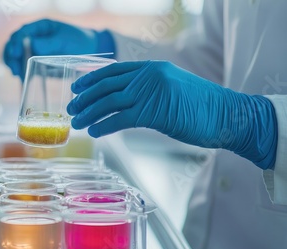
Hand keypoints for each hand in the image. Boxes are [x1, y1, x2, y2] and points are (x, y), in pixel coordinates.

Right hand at [3, 19, 114, 79]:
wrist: (88, 50)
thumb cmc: (77, 40)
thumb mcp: (63, 40)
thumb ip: (48, 42)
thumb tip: (31, 44)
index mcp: (38, 28)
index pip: (21, 33)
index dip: (16, 43)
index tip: (16, 53)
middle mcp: (32, 38)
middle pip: (13, 45)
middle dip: (10, 56)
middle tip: (14, 68)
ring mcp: (32, 51)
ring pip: (14, 56)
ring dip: (12, 64)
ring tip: (17, 73)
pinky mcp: (35, 63)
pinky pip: (22, 66)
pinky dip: (19, 71)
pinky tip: (21, 77)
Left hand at [67, 61, 277, 168]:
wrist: (228, 115)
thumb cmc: (201, 107)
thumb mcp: (171, 89)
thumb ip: (148, 90)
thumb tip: (124, 103)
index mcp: (152, 67)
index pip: (113, 70)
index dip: (91, 79)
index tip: (77, 88)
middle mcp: (149, 76)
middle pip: (106, 86)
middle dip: (84, 98)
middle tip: (71, 108)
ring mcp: (151, 92)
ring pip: (109, 102)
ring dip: (89, 113)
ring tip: (76, 123)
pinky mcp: (154, 112)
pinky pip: (120, 118)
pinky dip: (103, 124)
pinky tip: (93, 131)